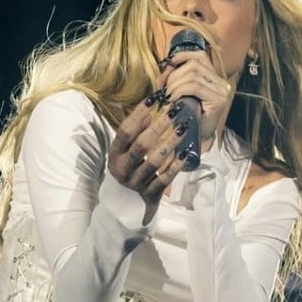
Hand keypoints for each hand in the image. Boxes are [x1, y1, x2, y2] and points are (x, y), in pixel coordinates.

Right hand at [108, 92, 191, 221]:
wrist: (124, 204)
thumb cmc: (128, 168)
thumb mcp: (125, 151)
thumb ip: (135, 132)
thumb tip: (149, 113)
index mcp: (114, 154)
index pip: (126, 131)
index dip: (139, 113)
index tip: (155, 98)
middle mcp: (122, 169)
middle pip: (141, 145)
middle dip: (159, 126)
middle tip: (175, 110)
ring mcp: (136, 183)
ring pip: (154, 162)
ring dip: (171, 143)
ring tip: (184, 127)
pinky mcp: (149, 195)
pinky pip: (165, 179)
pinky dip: (176, 165)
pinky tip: (186, 152)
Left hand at [160, 51, 231, 146]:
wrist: (195, 139)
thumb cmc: (186, 117)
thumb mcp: (179, 93)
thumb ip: (174, 79)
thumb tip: (165, 68)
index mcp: (213, 77)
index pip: (200, 56)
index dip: (182, 56)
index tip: (168, 64)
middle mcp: (220, 82)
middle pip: (194, 64)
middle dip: (174, 74)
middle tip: (163, 88)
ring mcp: (222, 91)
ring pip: (193, 74)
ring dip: (175, 84)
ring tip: (167, 96)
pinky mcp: (219, 100)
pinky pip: (195, 86)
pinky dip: (179, 90)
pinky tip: (172, 99)